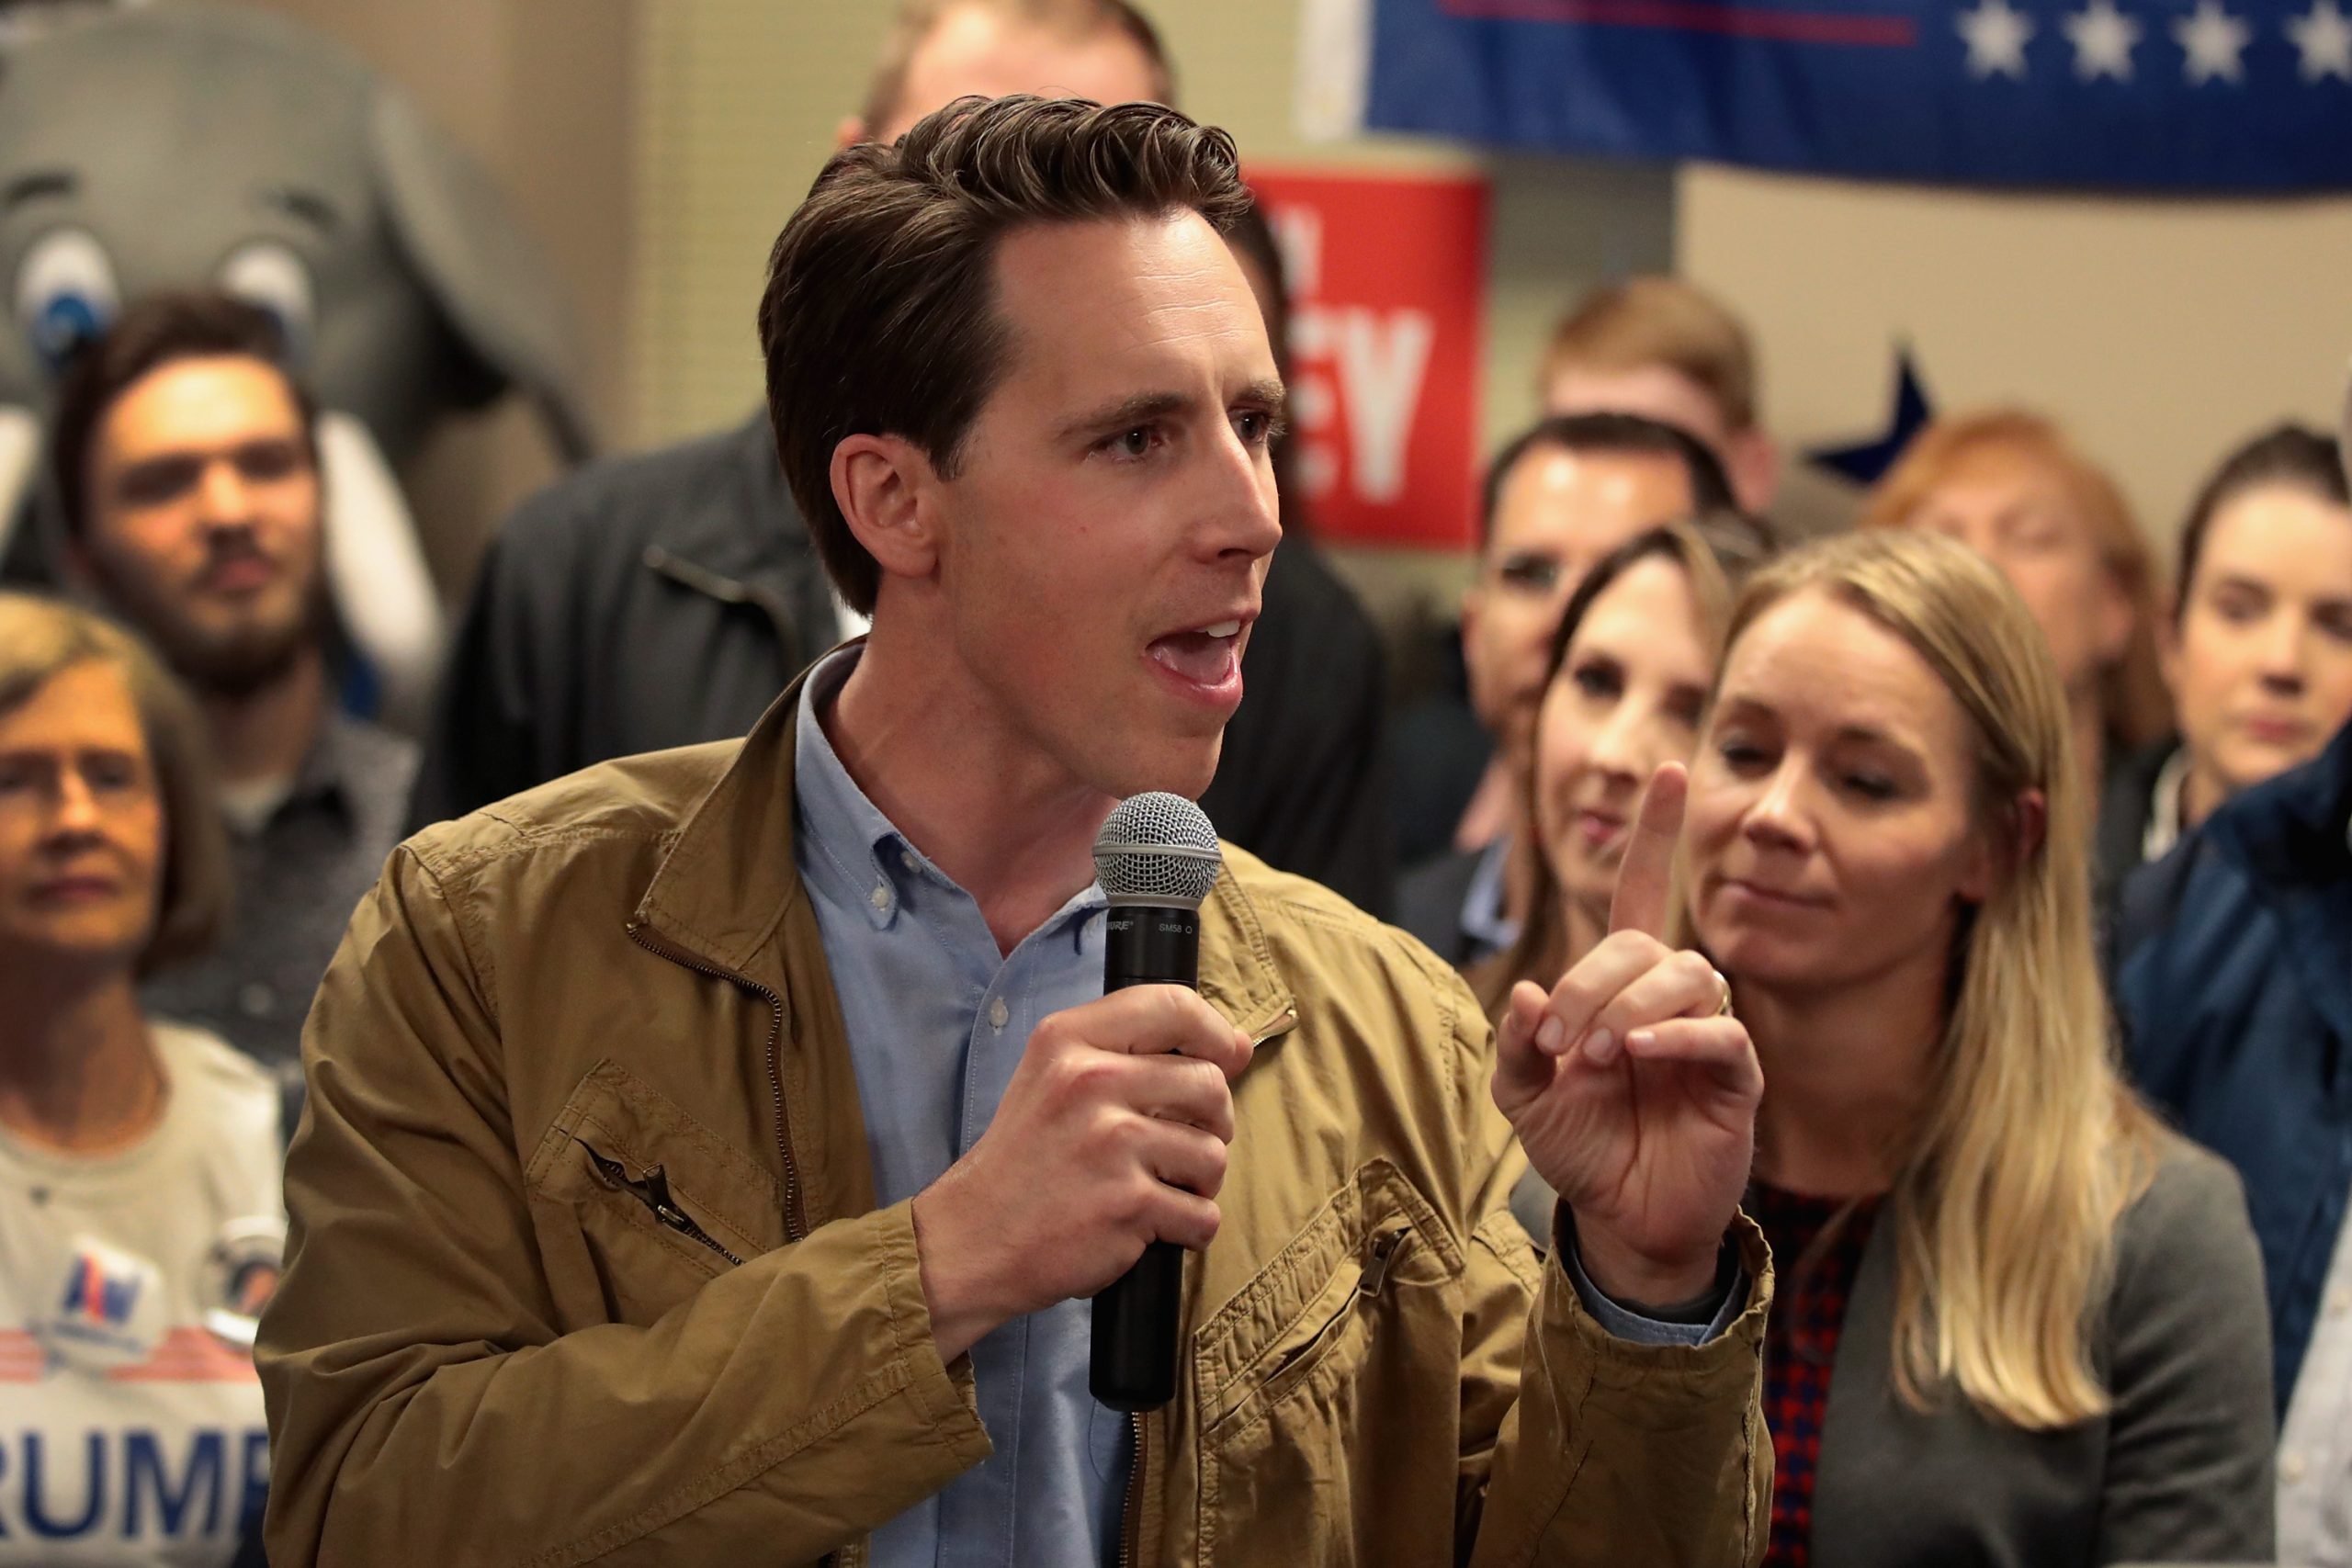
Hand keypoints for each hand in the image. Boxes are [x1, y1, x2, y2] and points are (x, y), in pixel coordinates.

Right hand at [910, 985, 1252, 1361]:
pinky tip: (1151, 1225)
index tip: (1226, 1057)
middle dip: (1212, 1122)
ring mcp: (1111, 1144)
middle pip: (1210, 1085)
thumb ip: (1132, 1052)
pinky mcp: (1128, 1204)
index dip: (1216, 1032)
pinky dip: (1188, 1229)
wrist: (973, 1238)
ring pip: (1214, 1154)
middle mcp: (1091, 1082)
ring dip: (1200, 1182)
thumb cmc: (1025, 1160)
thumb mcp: (1053, 1076)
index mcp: (1069, 1040)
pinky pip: (1203, 1213)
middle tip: (1177, 1145)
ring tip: (1158, 1188)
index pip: (1174, 1006)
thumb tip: (1237, 1047)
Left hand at [1491, 763, 1761, 1306]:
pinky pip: (1721, 1035)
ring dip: (1631, 1006)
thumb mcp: (1523, 1097)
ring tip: (1599, 1055)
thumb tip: (1525, 994)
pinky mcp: (1737, 1079)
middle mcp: (1668, 997)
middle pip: (1645, 945)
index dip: (1656, 835)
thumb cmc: (1580, 1144)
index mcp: (1619, 984)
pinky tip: (1640, 1056)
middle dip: (1592, 982)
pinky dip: (1678, 1038)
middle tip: (1563, 1041)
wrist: (1620, 1218)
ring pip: (1688, 977)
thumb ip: (1517, 1046)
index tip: (1672, 769)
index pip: (1641, 894)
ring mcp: (1707, 1034)